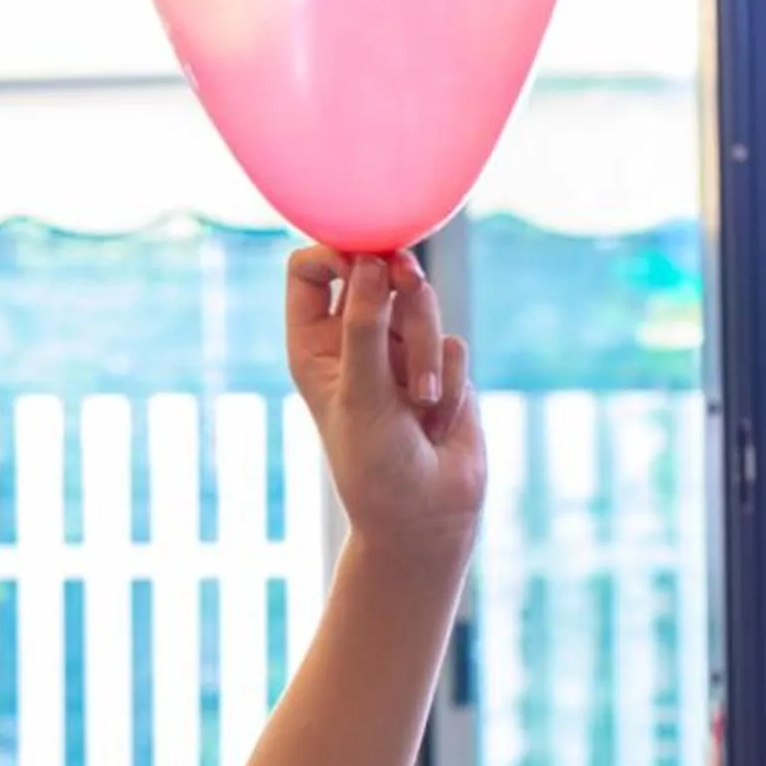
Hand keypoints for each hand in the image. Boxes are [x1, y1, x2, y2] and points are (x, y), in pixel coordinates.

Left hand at [284, 247, 485, 564]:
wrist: (424, 514)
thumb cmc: (375, 463)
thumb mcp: (362, 392)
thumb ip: (366, 326)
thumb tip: (373, 261)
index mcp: (312, 344)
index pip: (312, 269)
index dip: (338, 251)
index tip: (368, 257)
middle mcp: (352, 341)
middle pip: (377, 273)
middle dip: (399, 286)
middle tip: (409, 281)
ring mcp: (398, 351)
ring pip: (422, 304)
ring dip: (424, 347)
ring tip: (420, 402)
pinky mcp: (439, 366)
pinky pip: (453, 344)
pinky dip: (448, 377)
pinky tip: (437, 420)